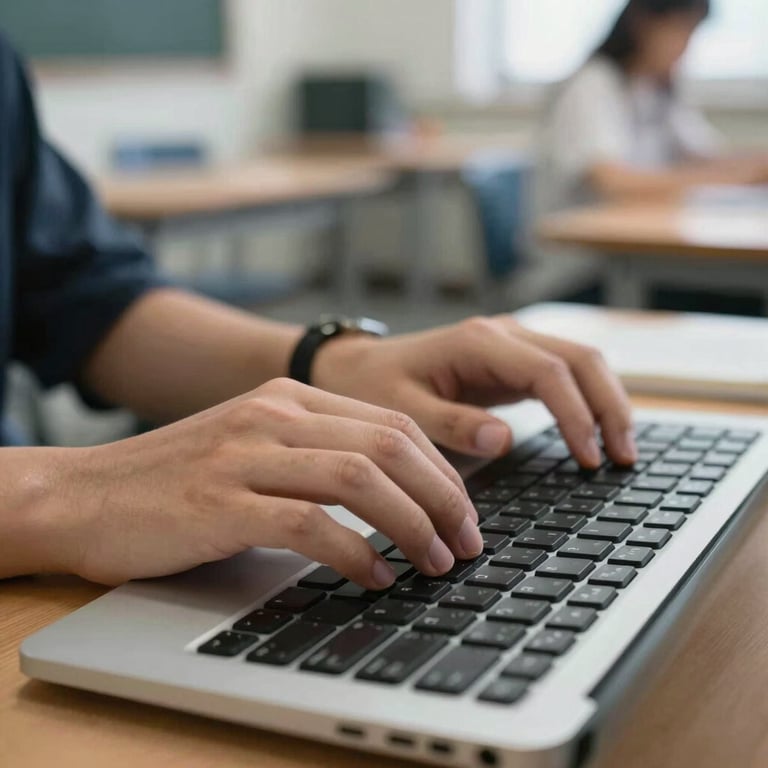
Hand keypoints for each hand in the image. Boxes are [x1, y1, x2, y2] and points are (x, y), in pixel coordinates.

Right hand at [49, 378, 481, 585]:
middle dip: (443, 498)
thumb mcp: (255, 445)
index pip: (392, 423)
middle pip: (389, 446)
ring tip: (434, 562)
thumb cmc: (177, 479)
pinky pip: (310, 525)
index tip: (464, 512)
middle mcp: (273, 414)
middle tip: (465, 542)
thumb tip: (394, 494)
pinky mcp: (221, 502)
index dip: (441, 471)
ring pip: (360, 479)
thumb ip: (317, 454)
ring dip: (412, 525)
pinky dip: (354, 554)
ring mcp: (246, 454)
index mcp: (290, 397)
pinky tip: (374, 578)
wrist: (84, 493)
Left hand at [313, 315, 635, 466]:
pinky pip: (564, 373)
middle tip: (623, 458)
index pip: (549, 372)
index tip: (589, 460)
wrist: (358, 368)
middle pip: (581, 359)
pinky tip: (597, 433)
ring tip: (622, 451)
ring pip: (581, 361)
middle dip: (609, 407)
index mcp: (479, 342)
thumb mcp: (402, 409)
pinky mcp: (512, 360)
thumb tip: (504, 440)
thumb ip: (451, 424)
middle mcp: (503, 333)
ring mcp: (511, 343)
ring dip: (607, 402)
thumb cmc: (374, 387)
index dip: (577, 415)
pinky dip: (588, 400)